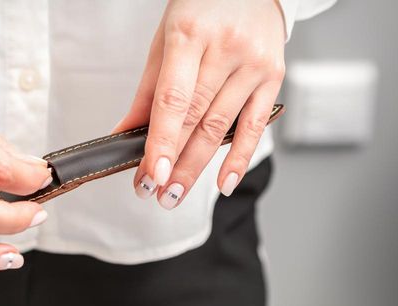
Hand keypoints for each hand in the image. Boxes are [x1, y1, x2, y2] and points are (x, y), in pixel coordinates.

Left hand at [113, 0, 285, 207]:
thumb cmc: (200, 10)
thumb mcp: (164, 41)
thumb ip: (147, 91)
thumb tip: (123, 134)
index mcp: (190, 36)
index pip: (174, 99)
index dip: (162, 140)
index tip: (150, 174)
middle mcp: (226, 50)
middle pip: (197, 118)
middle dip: (173, 163)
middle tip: (155, 194)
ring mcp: (254, 64)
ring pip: (222, 127)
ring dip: (197, 167)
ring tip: (174, 194)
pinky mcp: (274, 76)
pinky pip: (256, 126)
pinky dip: (239, 158)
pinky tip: (222, 182)